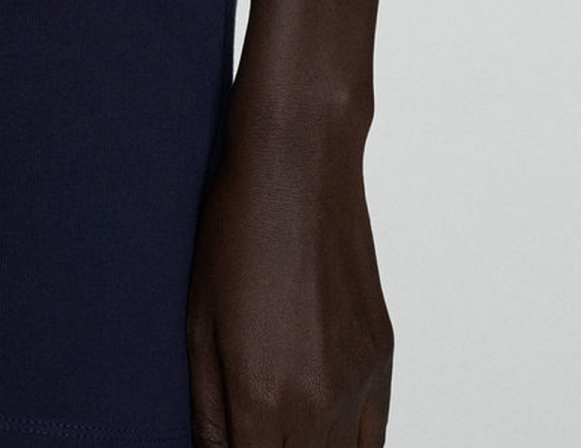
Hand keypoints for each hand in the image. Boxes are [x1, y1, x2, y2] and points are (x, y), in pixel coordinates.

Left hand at [186, 115, 393, 447]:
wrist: (300, 162)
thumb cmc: (236, 230)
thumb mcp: (199, 322)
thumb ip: (207, 409)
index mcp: (261, 397)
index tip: (226, 445)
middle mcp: (316, 402)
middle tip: (251, 431)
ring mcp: (357, 382)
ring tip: (282, 430)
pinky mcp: (381, 358)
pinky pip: (375, 438)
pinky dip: (351, 447)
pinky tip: (324, 435)